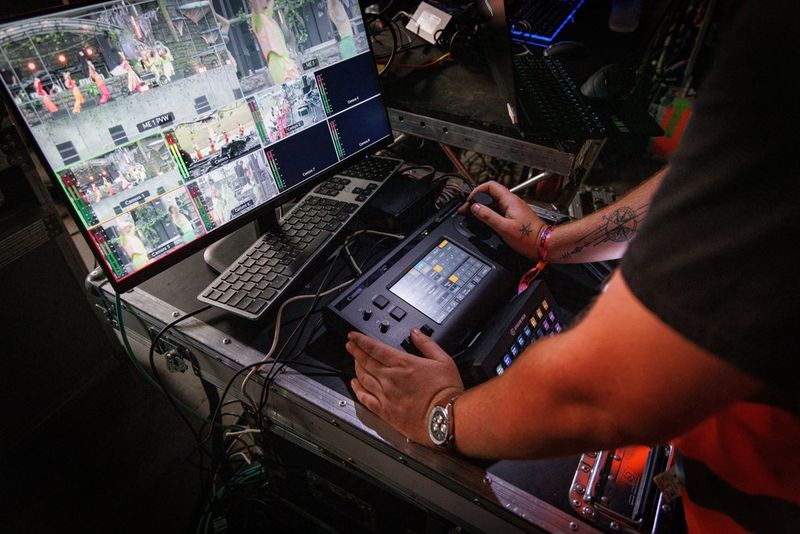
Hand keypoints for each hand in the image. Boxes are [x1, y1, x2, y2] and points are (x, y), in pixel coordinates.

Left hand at [346, 329, 463, 445]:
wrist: (446, 418)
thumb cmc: (446, 392)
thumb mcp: (443, 360)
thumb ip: (427, 344)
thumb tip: (415, 332)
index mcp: (403, 364)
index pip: (375, 348)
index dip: (361, 340)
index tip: (353, 336)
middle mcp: (390, 378)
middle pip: (366, 361)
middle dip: (355, 351)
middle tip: (350, 345)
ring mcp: (386, 395)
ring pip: (364, 378)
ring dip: (356, 368)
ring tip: (353, 361)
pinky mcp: (386, 412)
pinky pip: (366, 399)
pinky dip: (357, 390)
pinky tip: (355, 385)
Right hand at [458, 181, 546, 259]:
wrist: (544, 244)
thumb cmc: (529, 237)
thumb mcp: (504, 227)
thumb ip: (488, 216)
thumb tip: (475, 208)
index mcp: (510, 200)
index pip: (490, 185)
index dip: (477, 191)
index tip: (469, 201)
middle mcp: (512, 202)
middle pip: (491, 193)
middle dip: (477, 200)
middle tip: (467, 210)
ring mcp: (514, 208)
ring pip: (494, 202)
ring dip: (483, 207)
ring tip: (473, 215)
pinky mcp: (515, 216)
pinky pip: (499, 210)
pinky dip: (489, 213)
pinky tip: (485, 221)